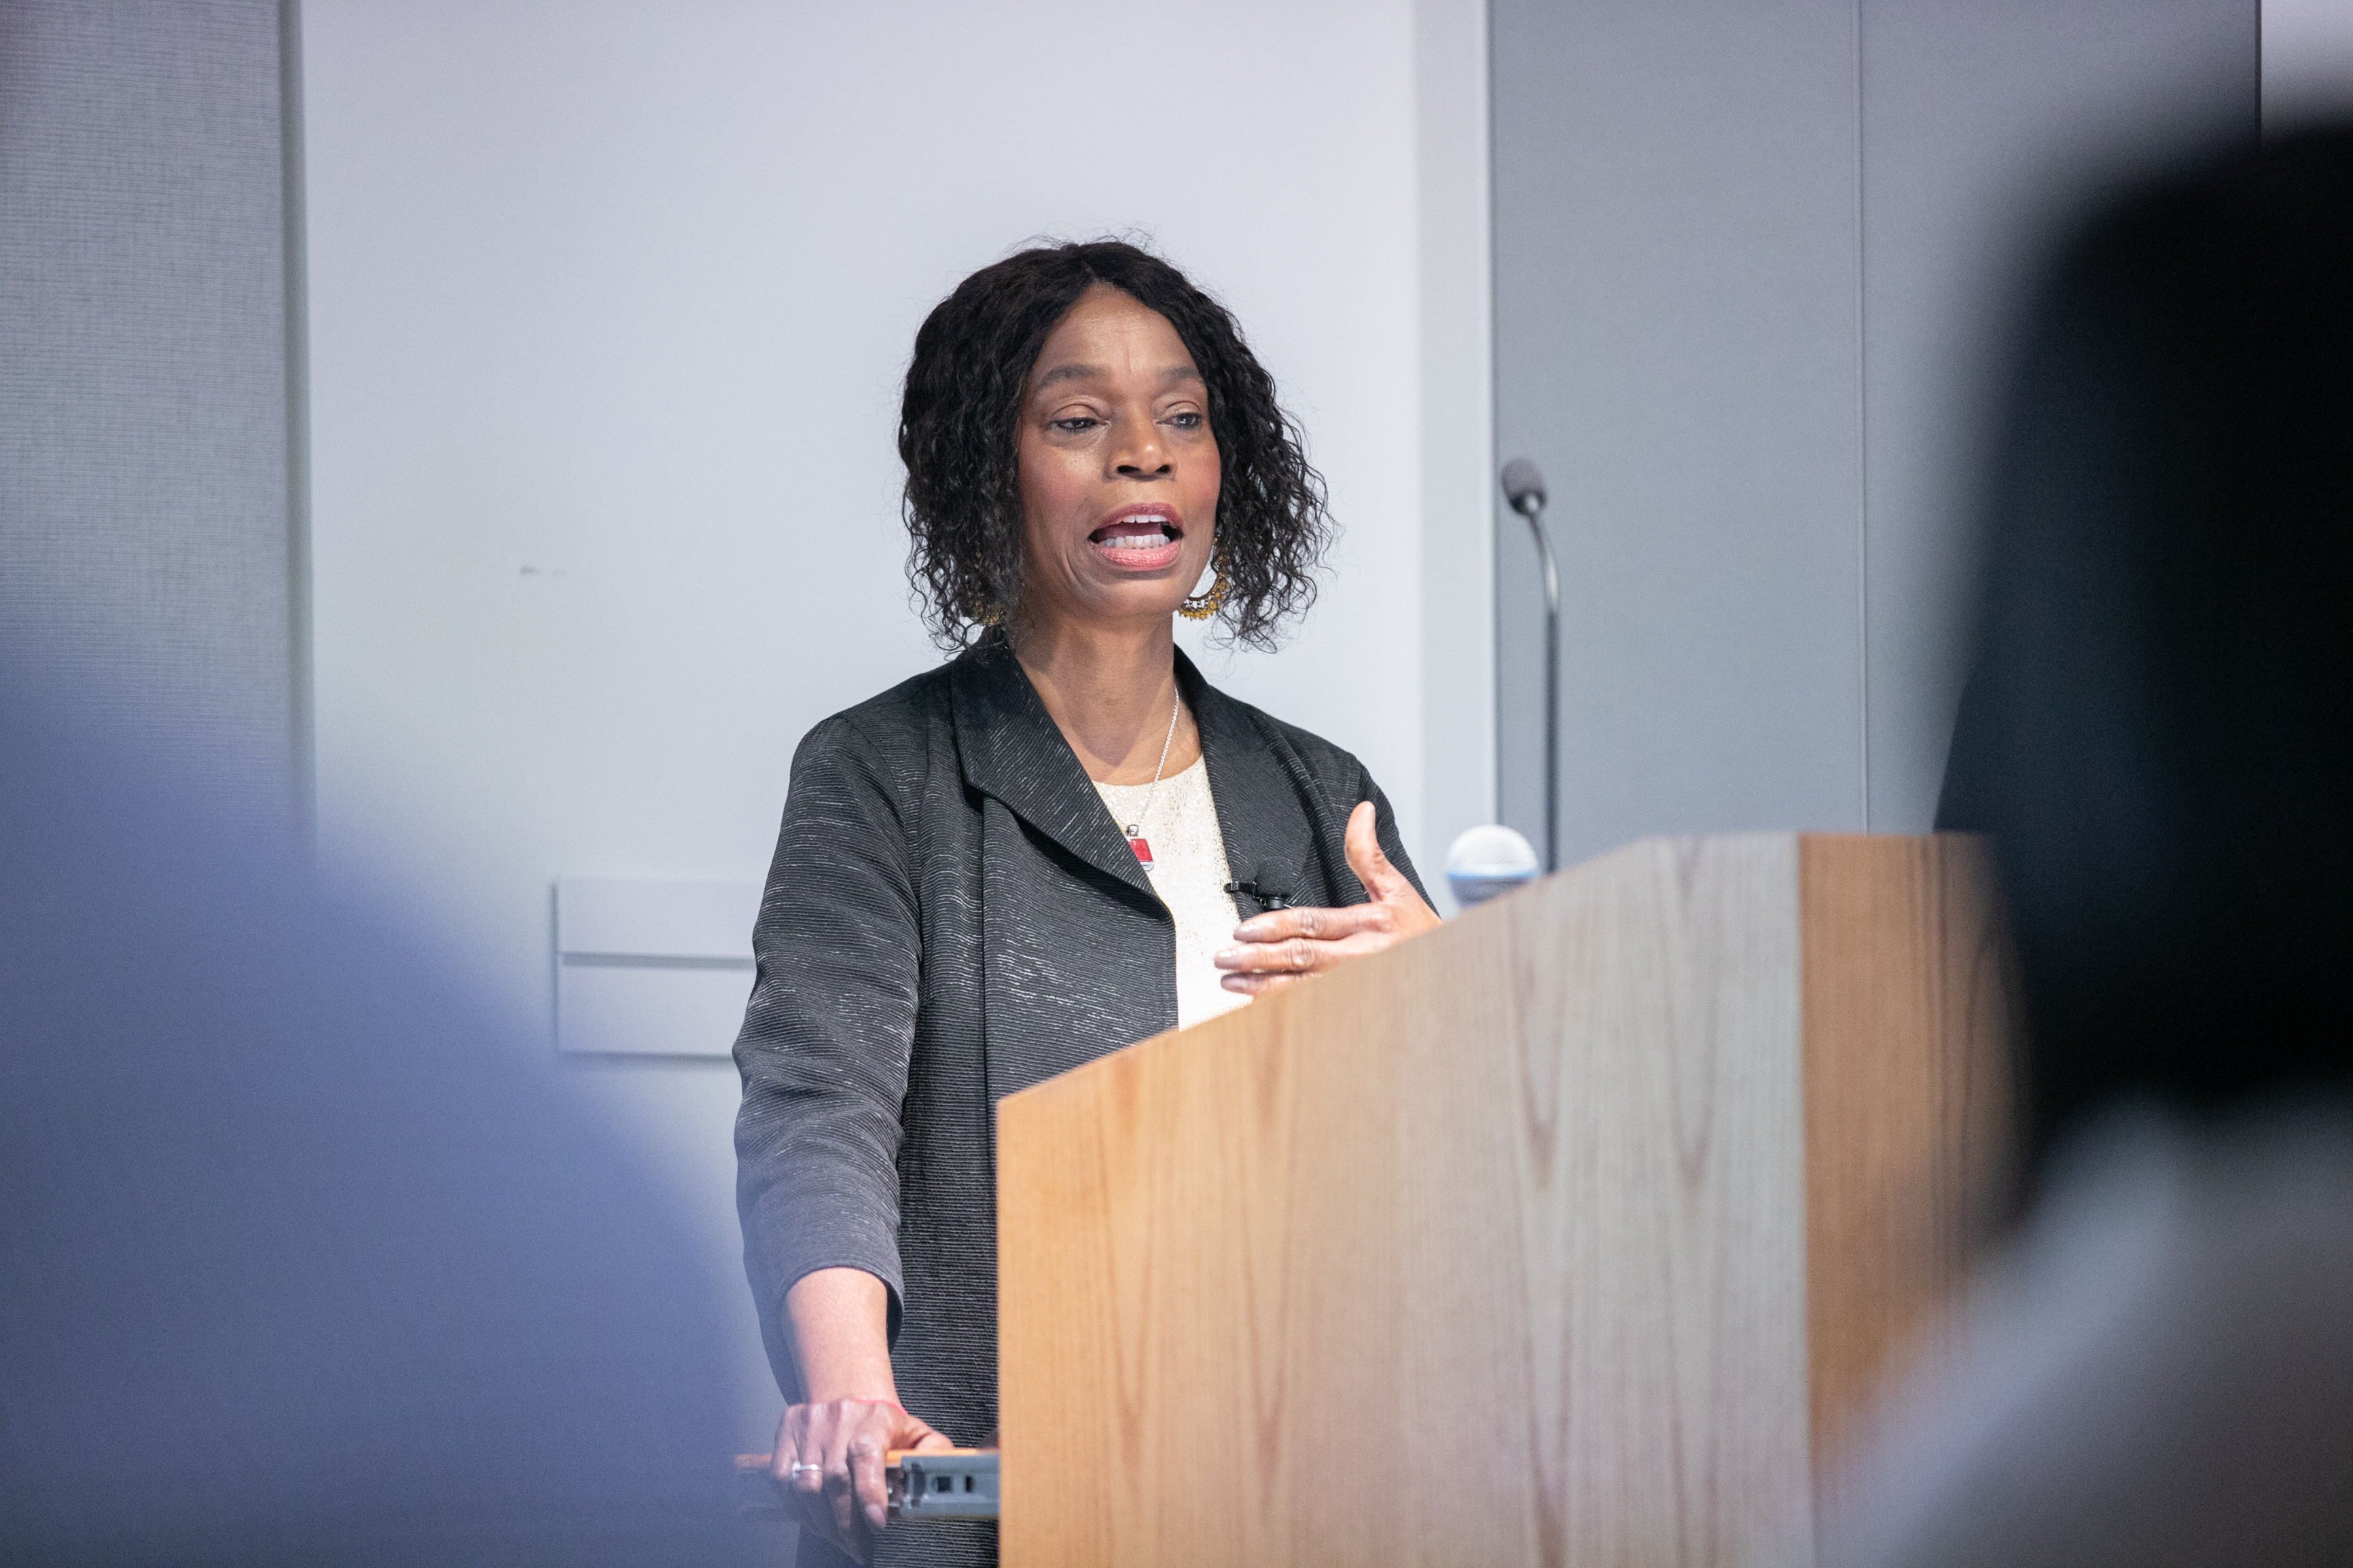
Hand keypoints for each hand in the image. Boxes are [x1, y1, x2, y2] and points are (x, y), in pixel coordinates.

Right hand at [770, 1396, 952, 1562]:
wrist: (849, 1398)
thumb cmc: (883, 1426)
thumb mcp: (916, 1433)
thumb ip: (933, 1453)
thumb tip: (941, 1473)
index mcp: (874, 1419)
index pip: (866, 1457)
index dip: (869, 1494)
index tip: (876, 1524)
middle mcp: (838, 1418)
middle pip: (834, 1481)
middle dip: (846, 1523)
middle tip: (858, 1546)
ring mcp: (809, 1425)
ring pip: (805, 1486)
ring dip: (821, 1521)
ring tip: (838, 1537)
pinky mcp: (786, 1431)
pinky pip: (783, 1480)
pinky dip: (797, 1508)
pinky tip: (815, 1518)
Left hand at [1215, 800, 1439, 993]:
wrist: (1450, 974)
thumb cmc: (1421, 934)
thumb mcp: (1398, 889)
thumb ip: (1368, 854)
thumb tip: (1360, 813)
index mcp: (1365, 924)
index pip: (1311, 924)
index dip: (1274, 927)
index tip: (1243, 931)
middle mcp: (1358, 957)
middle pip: (1299, 957)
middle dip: (1257, 959)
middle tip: (1224, 959)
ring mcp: (1354, 983)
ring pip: (1300, 987)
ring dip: (1262, 987)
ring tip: (1232, 983)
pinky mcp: (1351, 1003)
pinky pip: (1310, 1006)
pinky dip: (1281, 1007)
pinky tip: (1257, 1005)